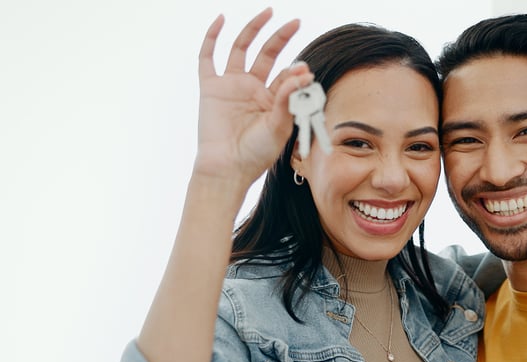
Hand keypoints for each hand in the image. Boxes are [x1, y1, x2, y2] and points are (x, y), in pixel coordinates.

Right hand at [194, 9, 313, 188]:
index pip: (286, 76)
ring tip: (269, 12)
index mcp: (272, 100)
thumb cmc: (256, 154)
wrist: (227, 168)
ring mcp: (231, 85)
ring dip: (254, 29)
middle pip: (267, 54)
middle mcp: (252, 89)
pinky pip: (208, 57)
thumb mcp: (279, 126)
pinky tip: (222, 19)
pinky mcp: (210, 87)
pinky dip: (212, 37)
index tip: (305, 69)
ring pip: (242, 49)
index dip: (295, 71)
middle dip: (281, 37)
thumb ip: (288, 99)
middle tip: (295, 22)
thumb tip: (304, 72)